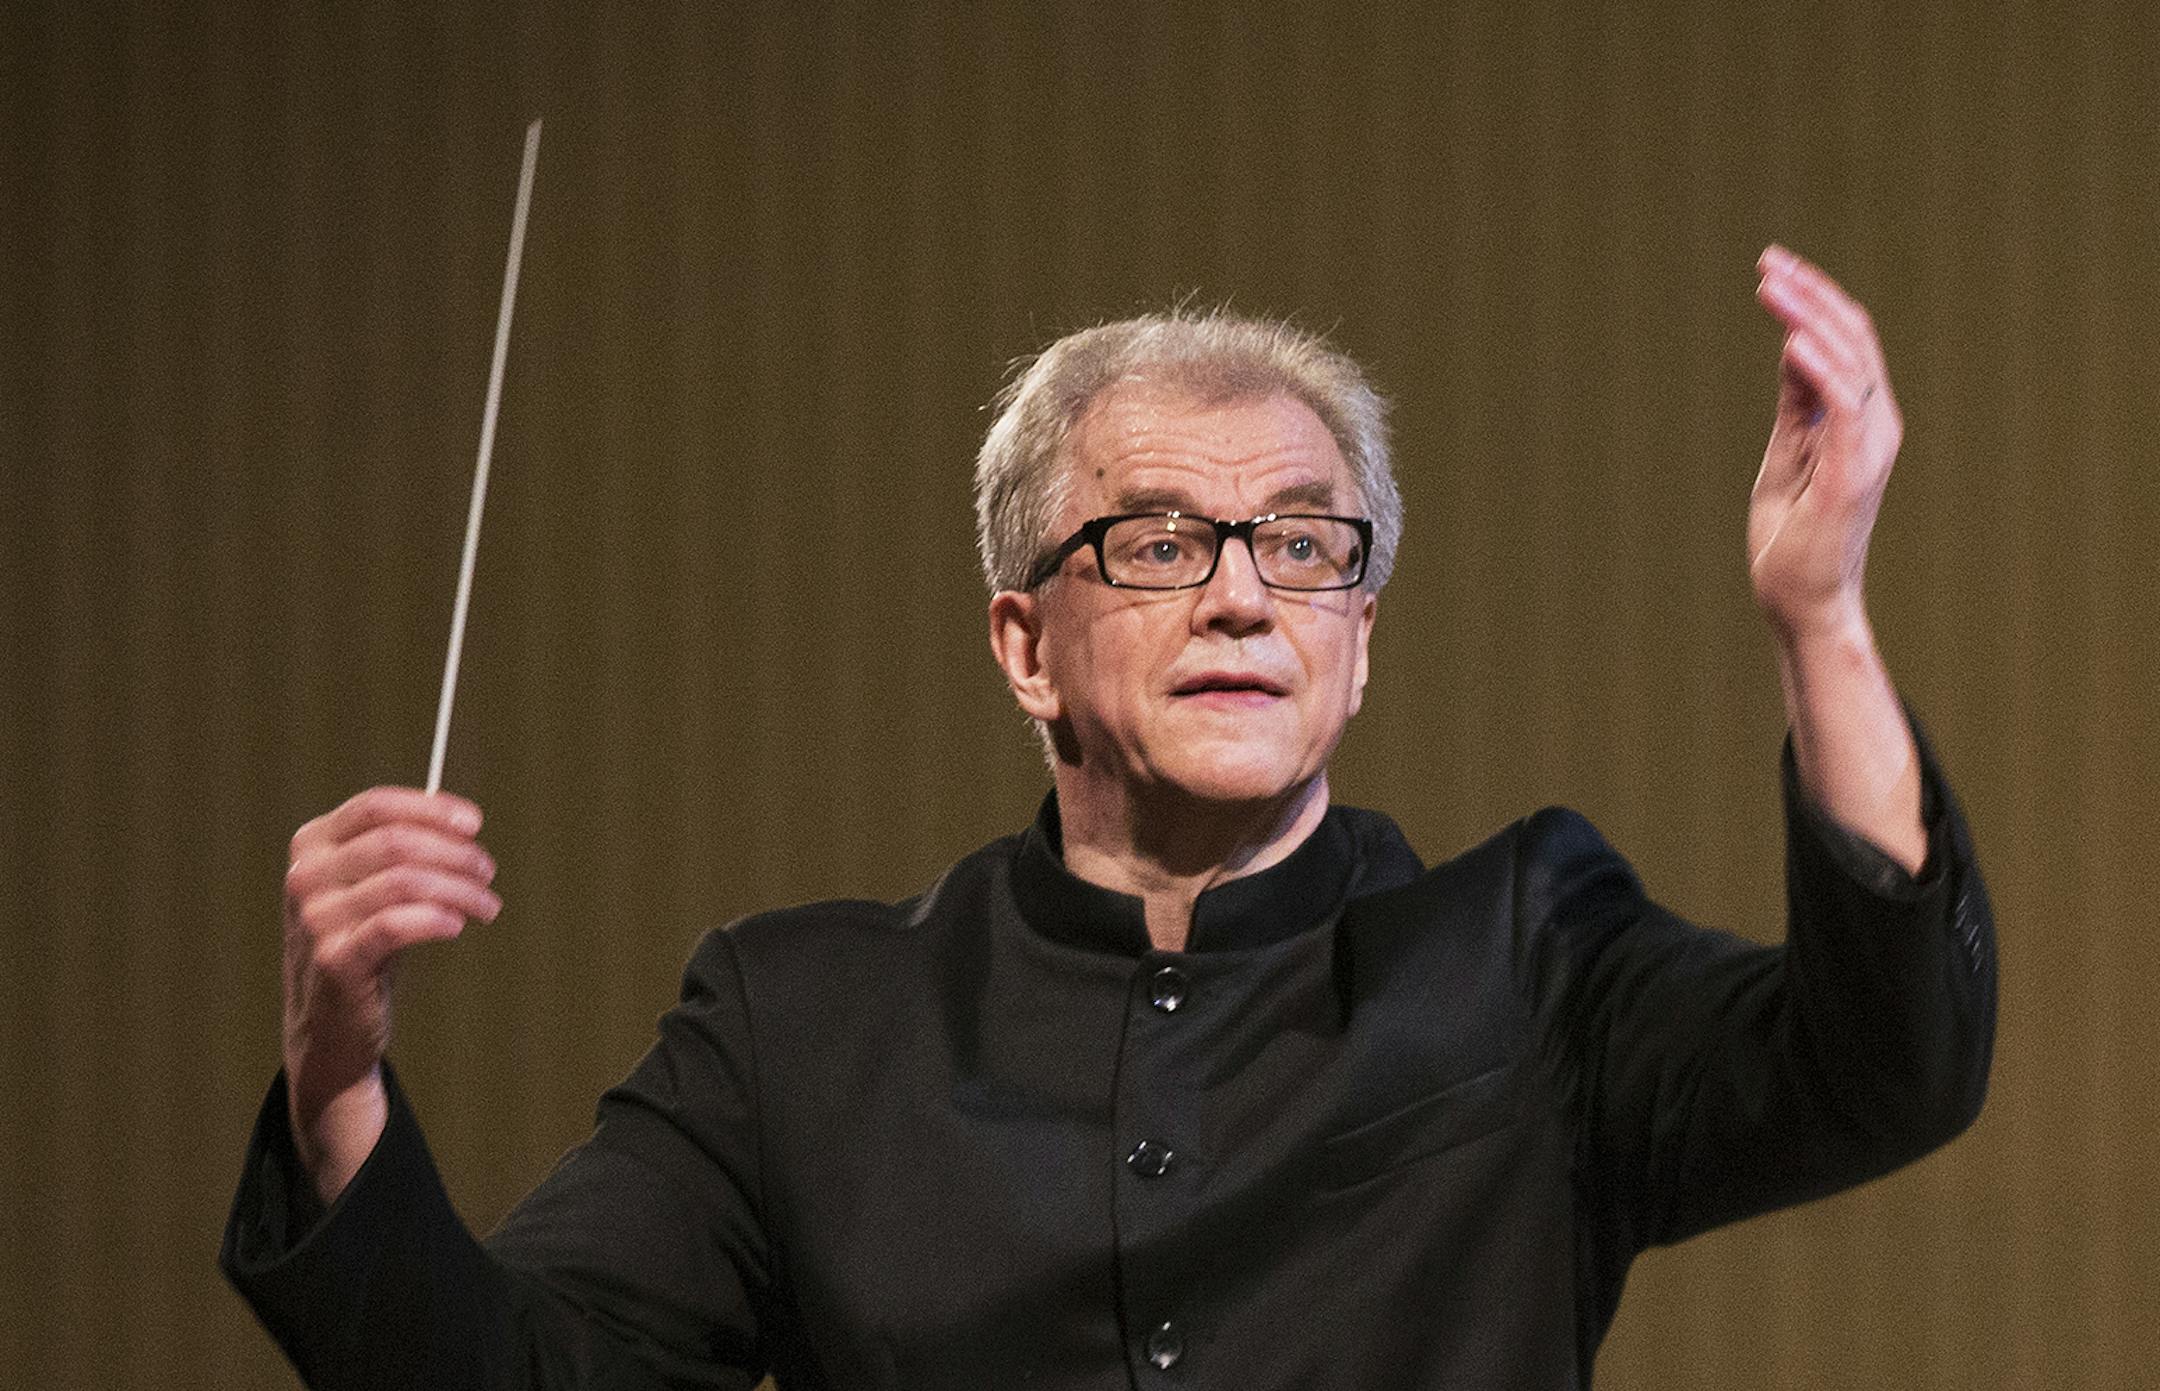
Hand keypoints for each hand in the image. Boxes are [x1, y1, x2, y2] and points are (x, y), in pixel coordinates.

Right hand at [281, 787, 499, 1195]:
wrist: (331, 1025)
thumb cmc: (364, 943)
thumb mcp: (370, 886)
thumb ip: (403, 849)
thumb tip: (464, 824)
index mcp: (310, 845)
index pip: (376, 807)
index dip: (431, 810)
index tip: (474, 824)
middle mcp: (305, 877)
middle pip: (397, 842)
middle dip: (455, 854)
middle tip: (487, 872)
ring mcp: (315, 919)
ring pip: (404, 881)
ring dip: (459, 889)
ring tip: (486, 906)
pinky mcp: (333, 959)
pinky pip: (396, 924)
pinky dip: (436, 918)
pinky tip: (457, 926)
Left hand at [1748, 245, 1903, 640]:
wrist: (1801, 601)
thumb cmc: (1794, 535)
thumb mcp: (1787, 451)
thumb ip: (1794, 402)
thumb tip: (1792, 343)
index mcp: (1861, 418)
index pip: (1849, 339)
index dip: (1814, 298)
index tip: (1772, 267)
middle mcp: (1876, 425)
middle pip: (1854, 337)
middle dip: (1810, 293)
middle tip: (1767, 261)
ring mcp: (1868, 448)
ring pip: (1850, 360)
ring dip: (1807, 316)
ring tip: (1769, 286)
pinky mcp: (1853, 473)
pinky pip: (1843, 406)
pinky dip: (1818, 368)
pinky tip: (1789, 340)